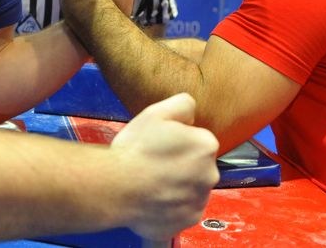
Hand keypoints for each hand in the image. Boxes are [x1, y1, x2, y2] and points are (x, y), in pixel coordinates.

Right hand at [110, 93, 219, 239]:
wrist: (115, 188)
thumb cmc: (136, 149)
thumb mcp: (156, 113)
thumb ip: (183, 104)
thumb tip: (192, 114)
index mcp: (206, 145)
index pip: (198, 140)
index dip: (179, 141)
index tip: (160, 145)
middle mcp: (211, 175)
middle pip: (198, 166)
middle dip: (182, 164)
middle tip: (154, 163)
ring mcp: (200, 201)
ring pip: (191, 189)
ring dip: (177, 186)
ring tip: (151, 183)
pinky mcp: (187, 222)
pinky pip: (182, 211)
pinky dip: (171, 207)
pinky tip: (152, 199)